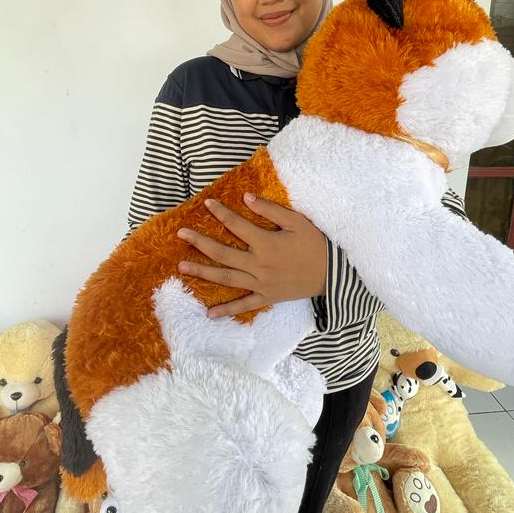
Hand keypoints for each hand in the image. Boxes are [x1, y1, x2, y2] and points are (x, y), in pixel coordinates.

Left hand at [177, 193, 327, 317]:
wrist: (332, 274)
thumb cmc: (315, 244)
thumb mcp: (297, 222)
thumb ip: (271, 210)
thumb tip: (246, 198)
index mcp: (266, 243)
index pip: (236, 225)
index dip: (221, 213)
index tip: (207, 204)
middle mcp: (259, 264)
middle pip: (222, 252)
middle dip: (199, 242)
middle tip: (180, 234)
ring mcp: (261, 283)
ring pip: (226, 277)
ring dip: (203, 272)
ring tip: (182, 267)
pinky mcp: (267, 296)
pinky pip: (244, 305)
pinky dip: (227, 310)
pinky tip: (209, 314)